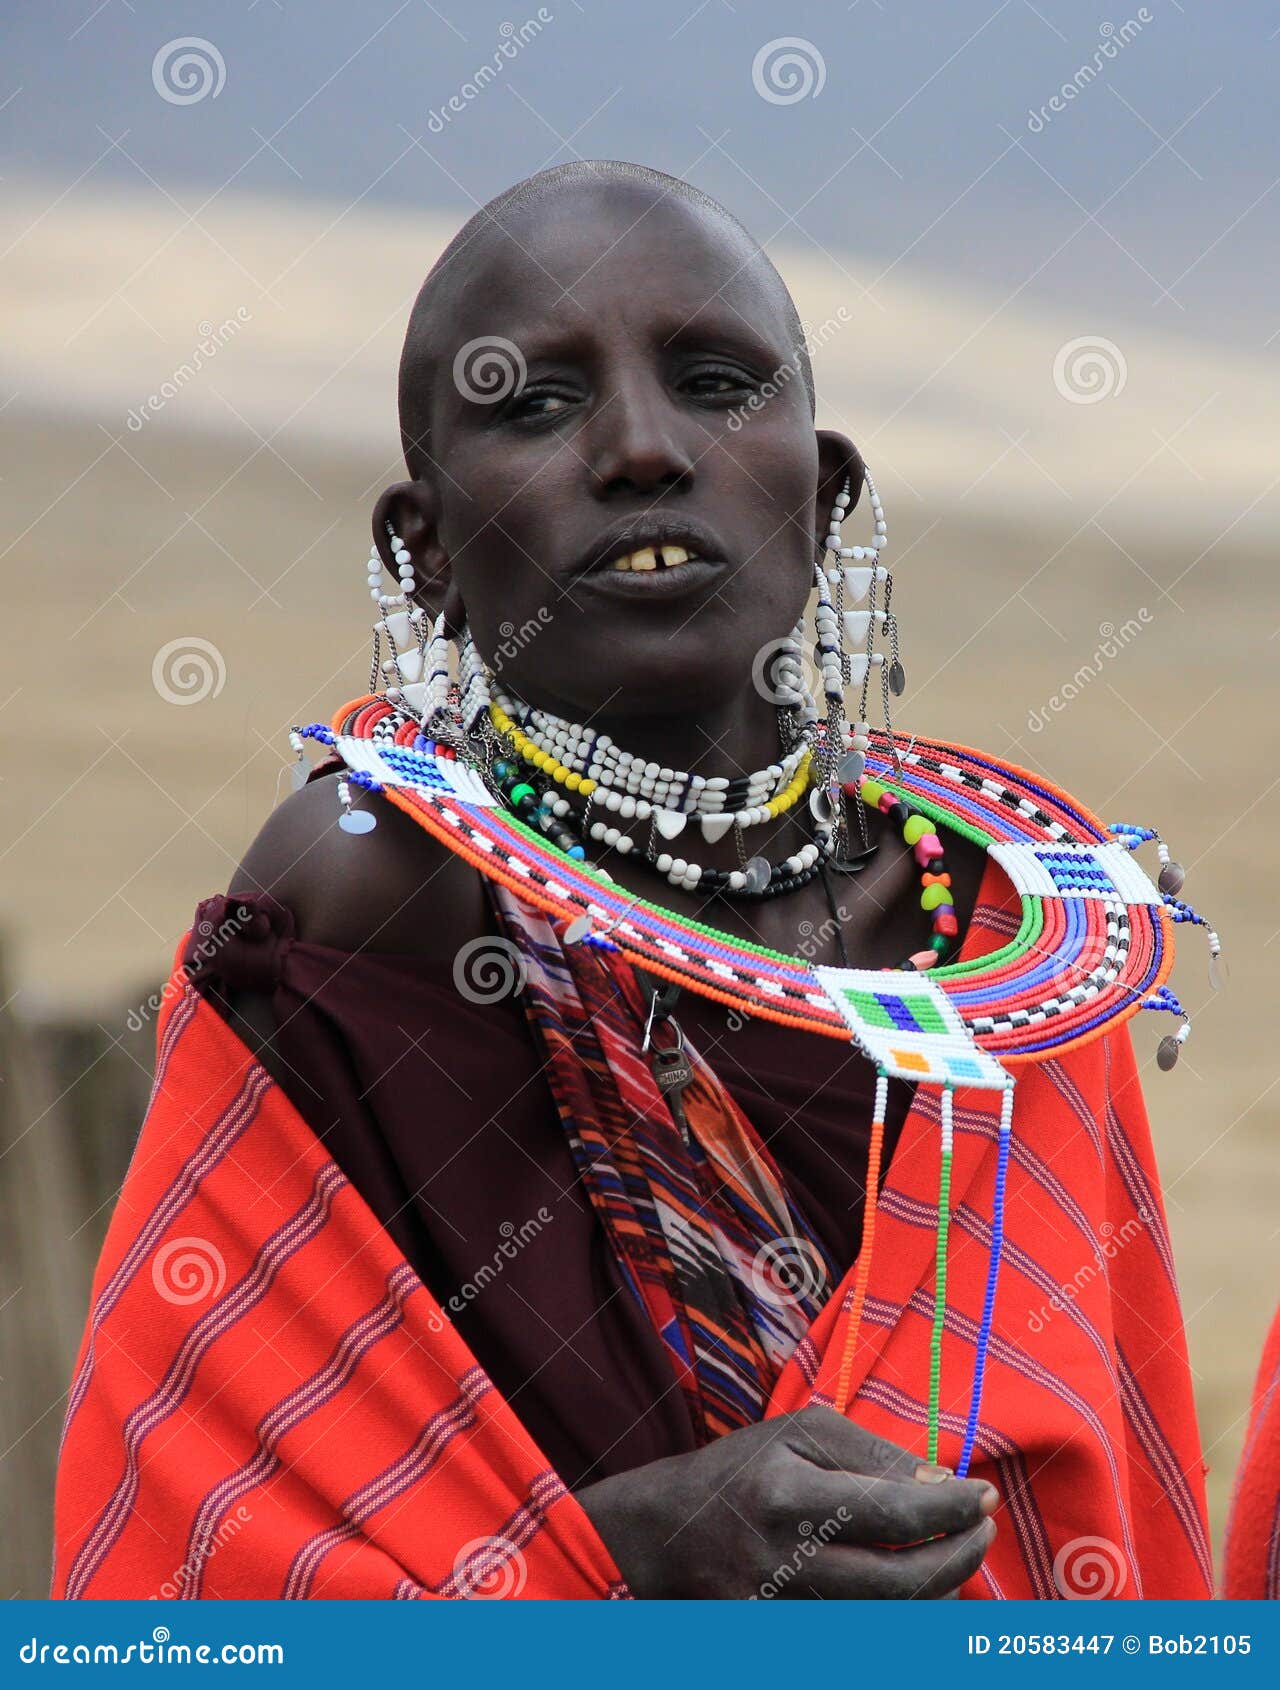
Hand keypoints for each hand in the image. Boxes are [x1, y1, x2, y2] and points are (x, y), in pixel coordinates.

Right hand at [574, 1405, 997, 1598]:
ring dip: (940, 1590)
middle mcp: (787, 1561)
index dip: (950, 1508)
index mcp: (787, 1497)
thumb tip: (939, 1480)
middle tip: (983, 1530)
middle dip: (958, 1557)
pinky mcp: (788, 1637)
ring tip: (958, 1552)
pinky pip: (865, 1633)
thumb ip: (870, 1453)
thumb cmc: (740, 1471)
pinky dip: (905, 1613)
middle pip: (900, 1582)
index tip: (983, 1496)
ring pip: (890, 1619)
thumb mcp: (797, 1434)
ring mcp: (786, 1610)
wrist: (667, 1536)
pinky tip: (922, 1585)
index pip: (892, 1513)